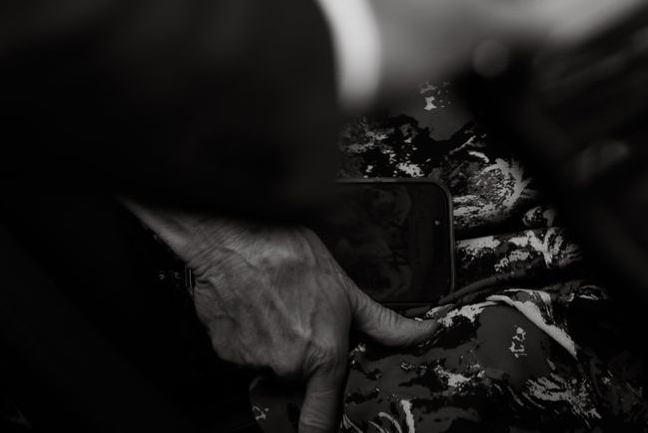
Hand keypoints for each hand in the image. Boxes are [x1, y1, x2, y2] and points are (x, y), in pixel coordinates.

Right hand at [135, 208, 433, 432]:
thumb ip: (384, 323)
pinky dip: (243, 332)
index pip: (320, 422)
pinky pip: (238, 350)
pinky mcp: (224, 349)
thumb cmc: (289, 253)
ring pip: (265, 361)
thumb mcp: (346, 288)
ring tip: (272, 302)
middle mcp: (287, 365)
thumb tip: (423, 331)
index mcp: (321, 357)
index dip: (321, 429)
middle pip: (295, 376)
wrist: (237, 234)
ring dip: (269, 341)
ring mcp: (252, 360)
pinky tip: (251, 302)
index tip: (322, 426)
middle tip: (296, 318)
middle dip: (298, 355)